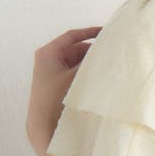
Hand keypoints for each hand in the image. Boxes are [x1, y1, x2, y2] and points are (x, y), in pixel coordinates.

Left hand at [26, 25, 101, 152]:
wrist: (43, 124)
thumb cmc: (56, 98)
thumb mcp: (76, 78)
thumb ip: (90, 64)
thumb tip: (107, 53)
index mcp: (48, 52)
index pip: (72, 36)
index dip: (89, 32)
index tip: (106, 31)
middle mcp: (48, 59)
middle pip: (75, 48)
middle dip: (92, 51)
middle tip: (111, 51)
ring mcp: (52, 71)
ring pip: (76, 60)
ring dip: (90, 62)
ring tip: (108, 64)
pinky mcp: (56, 82)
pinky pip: (74, 71)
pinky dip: (85, 71)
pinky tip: (99, 75)